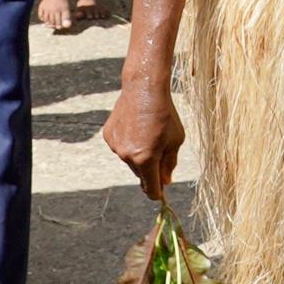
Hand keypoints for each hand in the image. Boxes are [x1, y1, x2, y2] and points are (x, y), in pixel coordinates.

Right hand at [99, 69, 183, 198]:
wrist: (143, 89)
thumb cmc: (165, 114)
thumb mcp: (175, 140)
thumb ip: (169, 164)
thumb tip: (165, 182)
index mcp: (146, 159)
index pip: (151, 189)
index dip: (158, 193)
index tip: (162, 194)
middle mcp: (127, 156)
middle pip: (141, 175)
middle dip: (150, 170)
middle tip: (159, 151)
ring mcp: (116, 147)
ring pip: (130, 161)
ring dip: (139, 155)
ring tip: (147, 133)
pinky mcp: (108, 136)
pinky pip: (121, 148)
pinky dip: (128, 143)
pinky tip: (136, 127)